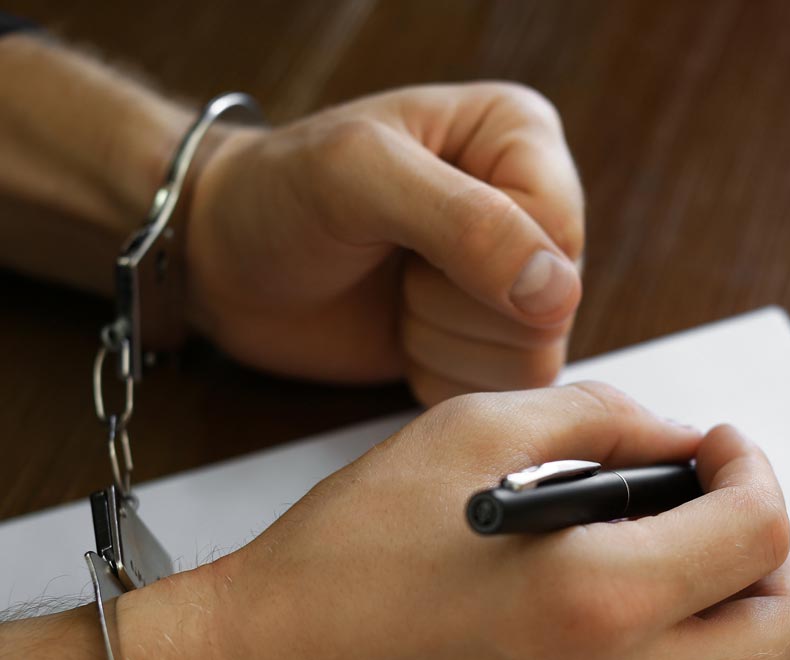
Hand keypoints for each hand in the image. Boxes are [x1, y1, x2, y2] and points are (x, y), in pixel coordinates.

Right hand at [121, 383, 789, 659]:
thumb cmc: (337, 566)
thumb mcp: (462, 436)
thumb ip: (595, 418)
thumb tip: (672, 437)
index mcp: (595, 598)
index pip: (760, 535)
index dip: (754, 470)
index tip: (718, 450)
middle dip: (779, 556)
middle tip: (722, 509)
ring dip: (728, 605)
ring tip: (658, 551)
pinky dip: (677, 652)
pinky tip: (609, 608)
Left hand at [183, 83, 583, 403]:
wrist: (231, 264)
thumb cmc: (280, 197)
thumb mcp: (359, 178)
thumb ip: (464, 223)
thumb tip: (557, 292)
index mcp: (518, 139)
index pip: (557, 235)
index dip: (485, 264)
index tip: (412, 246)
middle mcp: (531, 211)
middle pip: (552, 306)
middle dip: (454, 306)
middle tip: (398, 269)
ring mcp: (515, 282)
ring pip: (534, 357)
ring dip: (443, 341)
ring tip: (397, 297)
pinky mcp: (490, 340)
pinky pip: (504, 390)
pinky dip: (439, 373)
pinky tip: (403, 332)